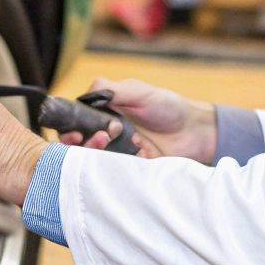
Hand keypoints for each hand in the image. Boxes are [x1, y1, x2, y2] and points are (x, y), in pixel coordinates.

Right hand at [61, 76, 216, 163]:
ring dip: (94, 153)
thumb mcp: (139, 92)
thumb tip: (86, 94)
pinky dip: (112, 169)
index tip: (74, 132)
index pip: (75, 123)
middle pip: (78, 145)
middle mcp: (106, 135)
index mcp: (103, 114)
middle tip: (94, 138)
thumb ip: (112, 90)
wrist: (196, 132)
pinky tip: (126, 157)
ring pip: (92, 161)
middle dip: (79, 143)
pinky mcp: (128, 170)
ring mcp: (116, 154)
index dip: (69, 128)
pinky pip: (112, 174)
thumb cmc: (168, 107)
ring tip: (108, 140)